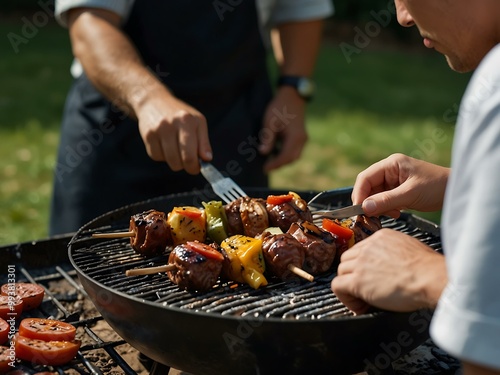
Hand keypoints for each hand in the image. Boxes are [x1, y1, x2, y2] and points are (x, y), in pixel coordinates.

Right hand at [135, 89, 212, 174]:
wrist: (154, 101)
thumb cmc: (181, 115)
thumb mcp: (198, 122)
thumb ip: (204, 142)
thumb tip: (207, 159)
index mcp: (187, 121)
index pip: (190, 155)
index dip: (195, 167)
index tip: (197, 167)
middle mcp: (171, 125)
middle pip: (178, 161)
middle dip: (186, 167)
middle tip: (189, 162)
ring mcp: (157, 130)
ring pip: (168, 161)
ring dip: (174, 161)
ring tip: (177, 149)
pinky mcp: (147, 135)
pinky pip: (156, 156)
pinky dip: (162, 155)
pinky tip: (165, 145)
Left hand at [258, 86, 307, 171]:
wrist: (292, 95)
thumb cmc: (280, 107)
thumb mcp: (270, 122)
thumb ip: (268, 138)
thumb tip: (263, 153)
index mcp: (295, 137)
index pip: (285, 157)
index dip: (274, 165)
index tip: (264, 169)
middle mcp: (302, 139)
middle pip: (291, 159)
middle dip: (279, 164)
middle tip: (266, 166)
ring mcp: (303, 138)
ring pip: (294, 156)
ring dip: (283, 159)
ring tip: (269, 160)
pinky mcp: (301, 136)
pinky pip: (294, 150)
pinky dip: (286, 153)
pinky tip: (275, 151)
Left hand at [331, 228, 446, 314]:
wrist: (429, 278)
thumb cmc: (428, 269)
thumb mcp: (410, 248)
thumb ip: (395, 252)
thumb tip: (394, 265)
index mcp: (380, 237)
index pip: (360, 249)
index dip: (362, 266)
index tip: (370, 278)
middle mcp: (367, 247)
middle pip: (347, 260)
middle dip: (353, 275)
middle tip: (366, 290)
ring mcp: (360, 263)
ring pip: (341, 272)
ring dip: (349, 287)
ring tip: (365, 301)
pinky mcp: (357, 280)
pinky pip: (337, 286)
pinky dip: (345, 298)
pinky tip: (360, 307)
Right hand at [352, 153, 449, 217]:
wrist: (456, 191)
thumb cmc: (436, 187)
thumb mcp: (410, 194)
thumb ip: (386, 200)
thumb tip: (364, 208)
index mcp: (391, 164)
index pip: (365, 178)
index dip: (359, 194)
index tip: (359, 210)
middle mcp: (390, 170)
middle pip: (368, 187)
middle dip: (370, 202)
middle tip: (373, 216)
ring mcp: (393, 180)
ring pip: (375, 195)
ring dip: (379, 207)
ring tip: (392, 214)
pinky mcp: (398, 190)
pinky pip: (384, 200)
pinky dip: (386, 208)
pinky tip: (397, 213)